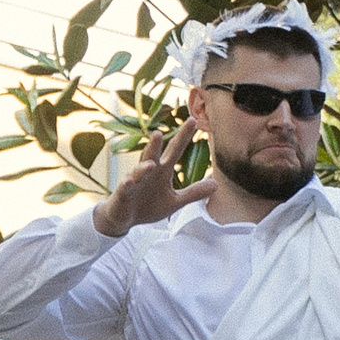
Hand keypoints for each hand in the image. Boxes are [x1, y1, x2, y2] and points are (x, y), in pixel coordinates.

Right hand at [93, 120, 213, 236]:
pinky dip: (127, 184)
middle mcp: (148, 172)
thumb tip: (217, 184)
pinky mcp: (123, 193)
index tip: (192, 120)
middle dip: (155, 144)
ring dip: (143, 166)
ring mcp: (134, 182)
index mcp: (162, 171)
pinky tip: (129, 181)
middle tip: (159, 132)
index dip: (183, 136)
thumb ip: (194, 192)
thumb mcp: (175, 201)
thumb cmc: (149, 206)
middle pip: (153, 154)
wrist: (125, 219)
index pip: (174, 150)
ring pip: (138, 171)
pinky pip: (125, 187)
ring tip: (150, 164)